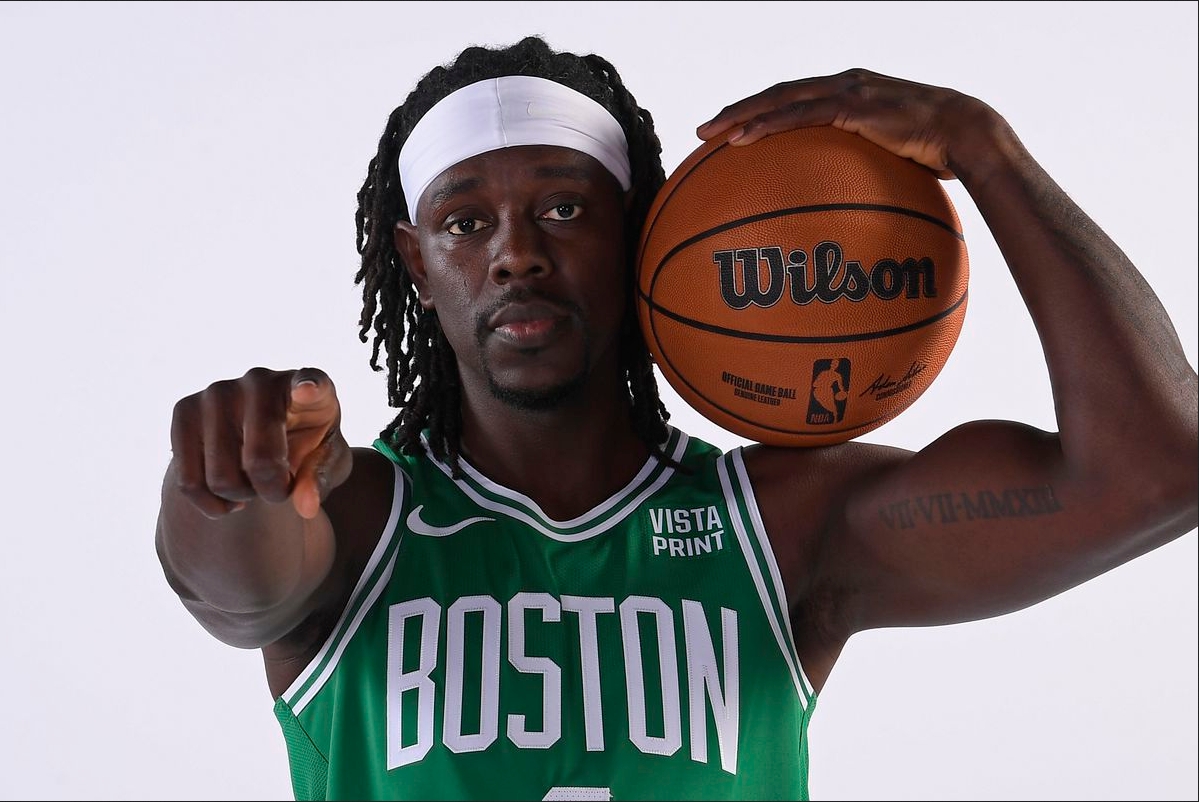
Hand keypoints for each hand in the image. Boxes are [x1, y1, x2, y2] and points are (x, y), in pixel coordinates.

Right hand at [168, 367, 351, 519]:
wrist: (262, 442)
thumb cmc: (306, 447)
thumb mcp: (327, 464)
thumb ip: (320, 479)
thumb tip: (306, 506)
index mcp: (311, 388)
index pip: (312, 382)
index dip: (310, 387)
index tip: (308, 389)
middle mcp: (260, 381)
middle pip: (260, 461)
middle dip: (272, 491)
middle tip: (278, 487)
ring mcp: (217, 392)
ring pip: (220, 478)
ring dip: (241, 498)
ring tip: (254, 482)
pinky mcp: (184, 409)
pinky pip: (187, 482)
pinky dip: (211, 505)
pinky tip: (228, 497)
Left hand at [696, 68, 1003, 179]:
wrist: (968, 135)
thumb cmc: (937, 154)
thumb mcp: (894, 162)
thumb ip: (867, 173)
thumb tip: (851, 211)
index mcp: (851, 93)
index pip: (796, 99)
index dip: (761, 112)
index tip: (730, 131)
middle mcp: (844, 84)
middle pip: (778, 94)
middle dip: (737, 111)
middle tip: (704, 131)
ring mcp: (847, 91)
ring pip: (780, 99)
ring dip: (740, 116)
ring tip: (709, 134)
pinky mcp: (853, 104)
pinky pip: (799, 114)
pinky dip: (766, 125)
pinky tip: (740, 142)